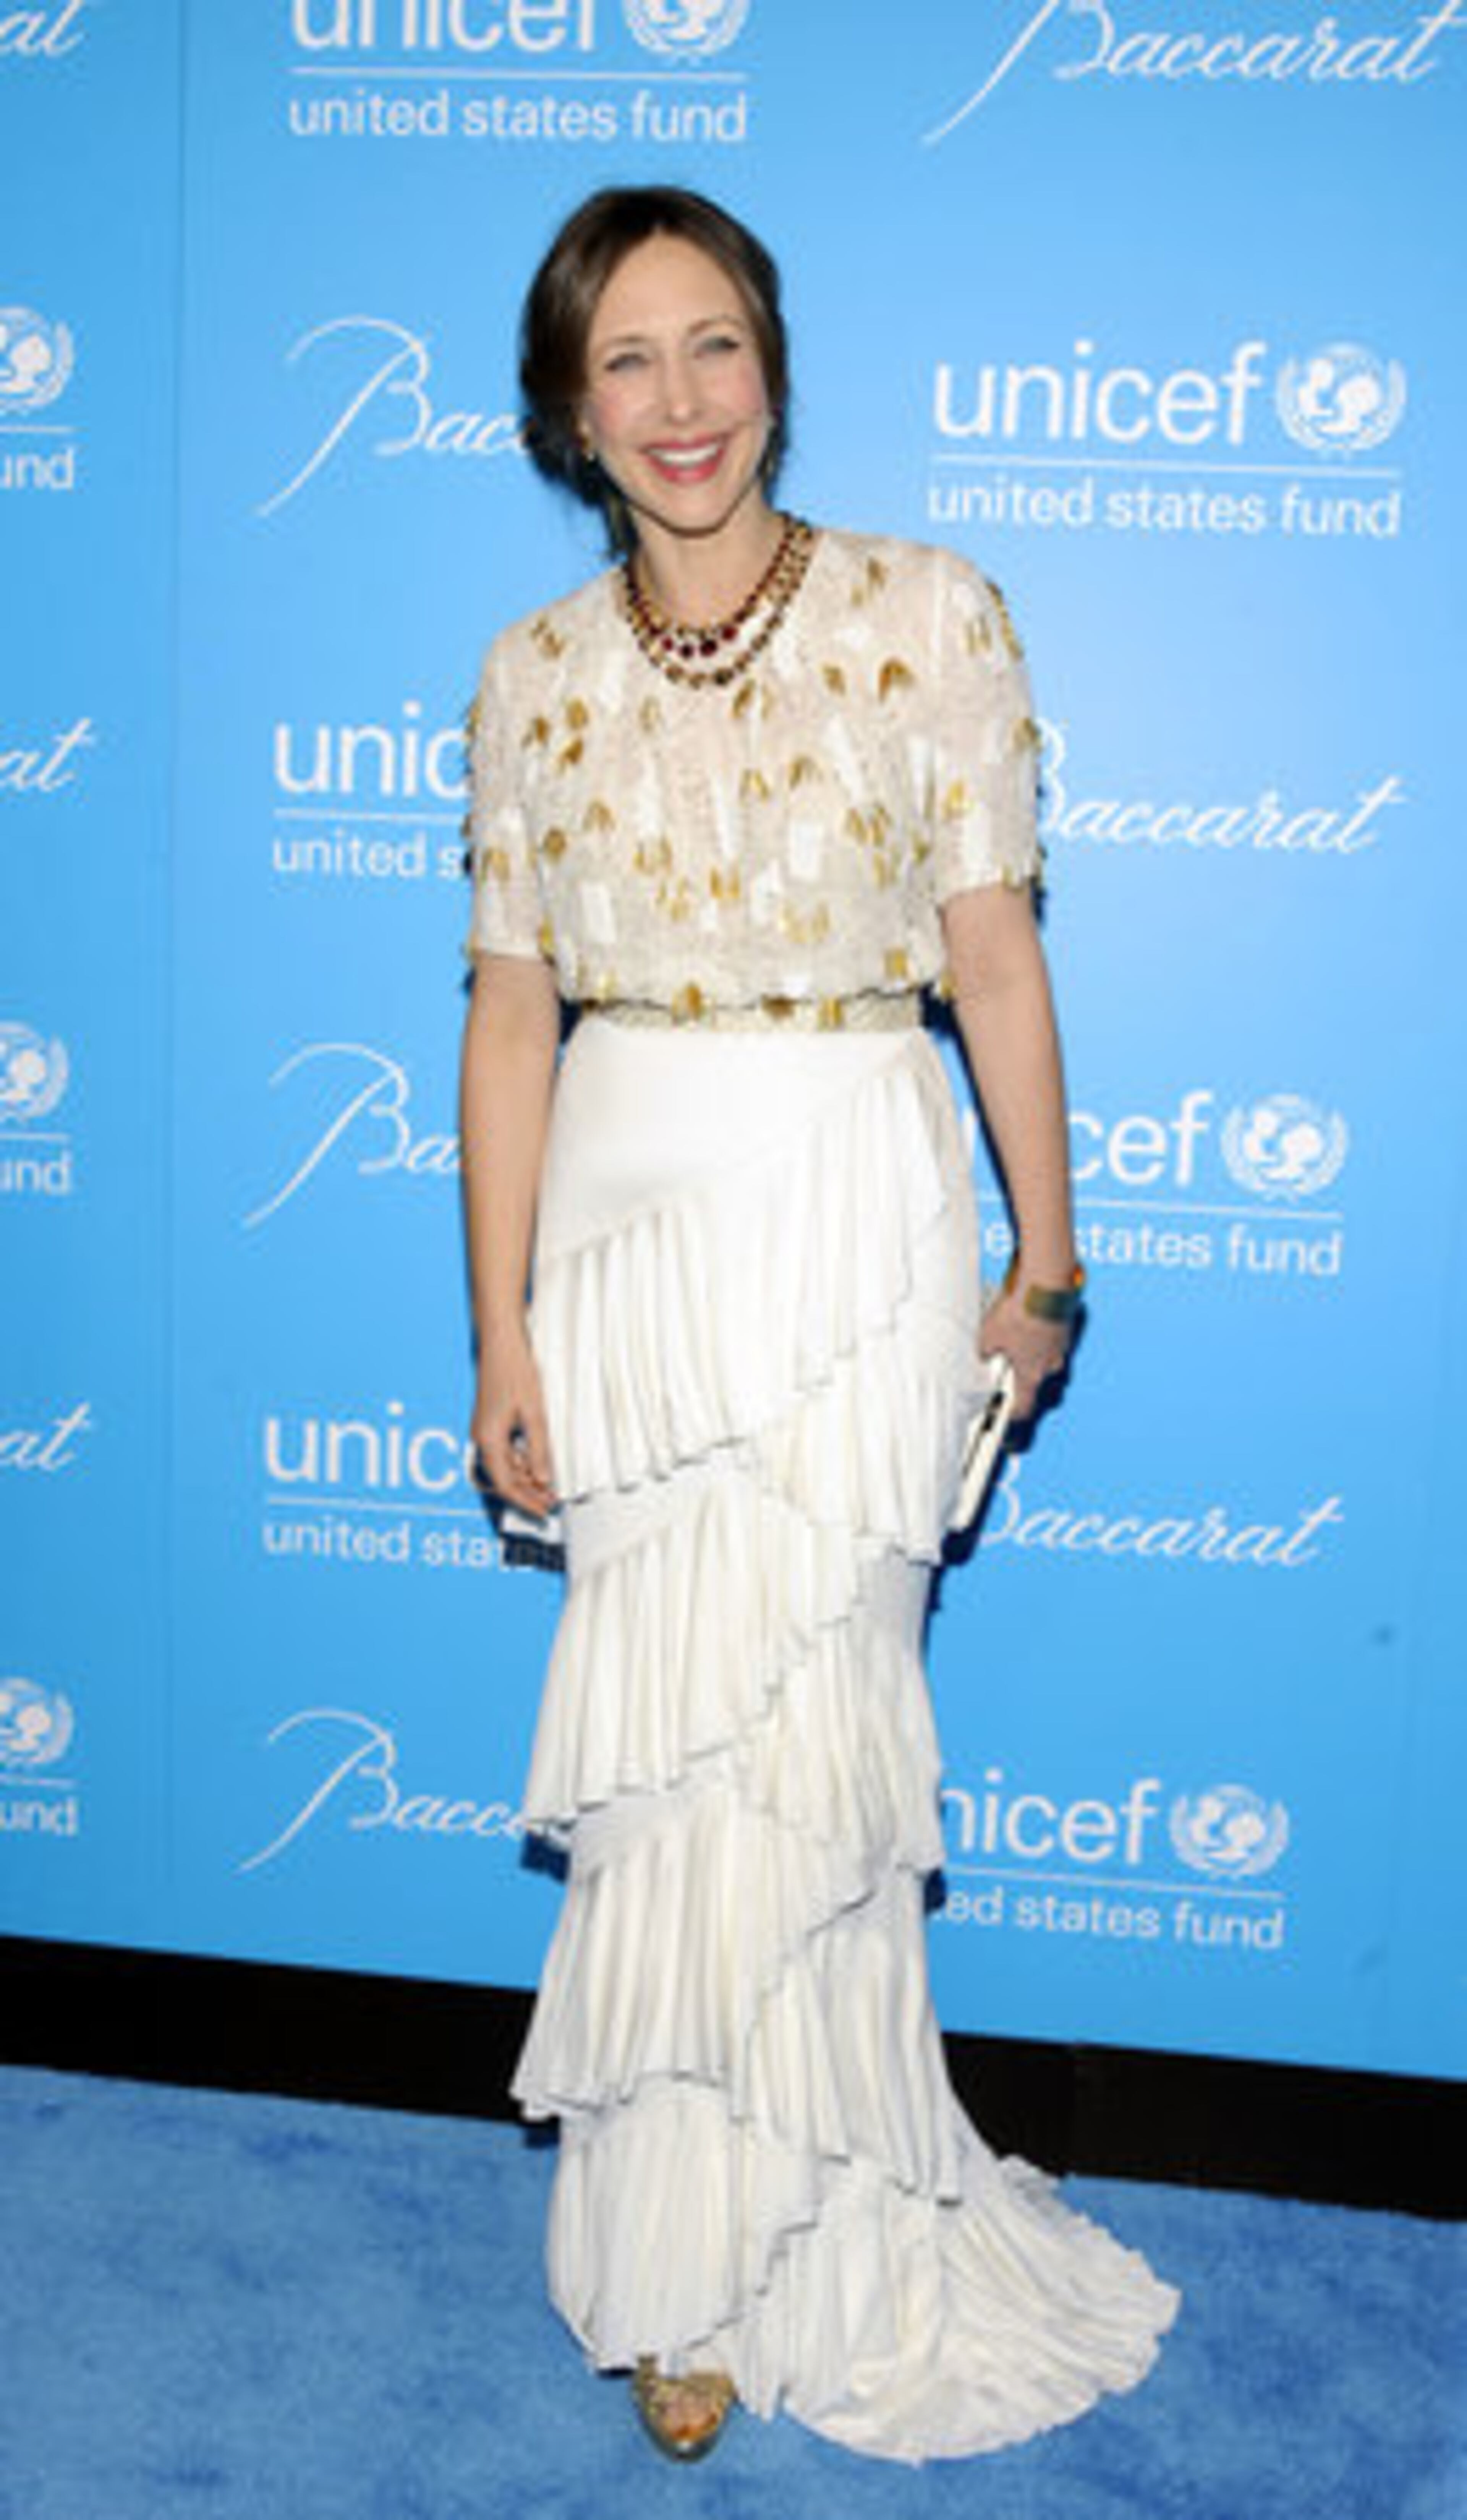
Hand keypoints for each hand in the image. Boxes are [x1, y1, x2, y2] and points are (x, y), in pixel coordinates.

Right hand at [471, 1322, 556, 1519]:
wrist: (501, 1342)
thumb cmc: (515, 1371)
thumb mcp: (535, 1413)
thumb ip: (539, 1448)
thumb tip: (544, 1478)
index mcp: (488, 1439)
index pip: (506, 1484)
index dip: (526, 1501)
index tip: (545, 1510)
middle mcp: (481, 1438)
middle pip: (502, 1479)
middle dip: (527, 1493)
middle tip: (551, 1502)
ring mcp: (484, 1430)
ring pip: (503, 1466)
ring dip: (525, 1478)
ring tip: (549, 1485)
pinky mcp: (490, 1422)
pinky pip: (504, 1451)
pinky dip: (521, 1461)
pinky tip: (538, 1462)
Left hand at [979, 1285, 1074, 1427]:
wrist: (1045, 1285)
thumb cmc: (1021, 1312)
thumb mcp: (989, 1334)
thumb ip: (986, 1350)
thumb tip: (984, 1353)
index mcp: (1031, 1374)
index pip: (1024, 1407)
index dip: (1015, 1416)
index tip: (1010, 1419)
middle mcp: (1051, 1365)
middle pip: (1040, 1385)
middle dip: (1027, 1382)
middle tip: (1011, 1372)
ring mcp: (1061, 1347)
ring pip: (1049, 1362)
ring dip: (1035, 1358)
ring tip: (1019, 1342)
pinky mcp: (1065, 1329)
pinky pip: (1054, 1342)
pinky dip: (1043, 1338)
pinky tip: (1030, 1323)